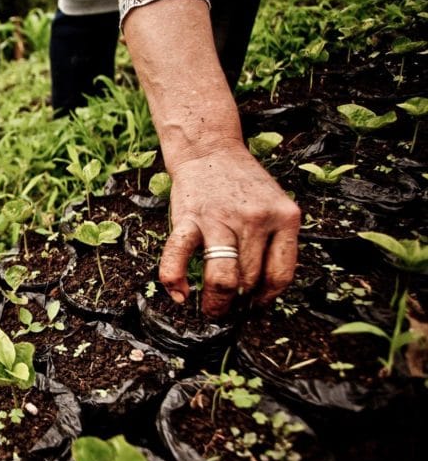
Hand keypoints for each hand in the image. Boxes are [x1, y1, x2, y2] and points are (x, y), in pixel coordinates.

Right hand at [159, 144, 300, 316]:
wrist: (209, 150)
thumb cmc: (243, 184)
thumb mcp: (275, 206)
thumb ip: (275, 241)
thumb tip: (261, 292)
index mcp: (284, 217)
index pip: (280, 274)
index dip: (267, 298)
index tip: (256, 304)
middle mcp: (254, 219)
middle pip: (250, 279)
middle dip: (238, 302)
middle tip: (230, 309)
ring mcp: (220, 218)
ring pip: (222, 277)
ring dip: (216, 302)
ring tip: (211, 310)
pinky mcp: (188, 218)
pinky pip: (178, 255)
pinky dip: (175, 281)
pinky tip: (180, 296)